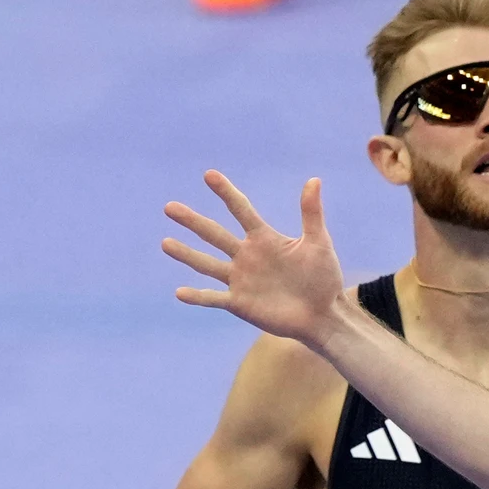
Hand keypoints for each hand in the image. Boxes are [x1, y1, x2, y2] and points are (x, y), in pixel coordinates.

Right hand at [164, 172, 348, 344]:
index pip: (241, 210)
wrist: (323, 313)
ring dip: (186, 254)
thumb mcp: (318, 243)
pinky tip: (180, 292)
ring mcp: (240, 279)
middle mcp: (246, 256)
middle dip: (193, 221)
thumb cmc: (323, 278)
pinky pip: (214, 298)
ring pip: (207, 264)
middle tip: (170, 207)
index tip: (209, 175)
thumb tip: (314, 180)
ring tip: (165, 243)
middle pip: (214, 234)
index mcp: (264, 238)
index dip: (226, 193)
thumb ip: (311, 213)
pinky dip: (198, 296)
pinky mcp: (239, 302)